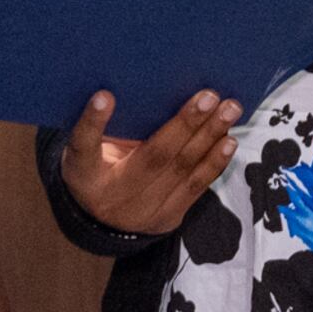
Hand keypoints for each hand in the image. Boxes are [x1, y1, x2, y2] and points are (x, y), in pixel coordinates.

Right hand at [60, 88, 240, 235]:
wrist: (102, 223)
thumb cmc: (97, 171)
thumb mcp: (88, 153)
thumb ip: (105, 129)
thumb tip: (144, 87)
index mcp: (83, 174)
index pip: (83, 147)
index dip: (92, 123)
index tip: (105, 96)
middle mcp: (112, 195)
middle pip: (153, 157)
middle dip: (185, 124)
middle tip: (209, 96)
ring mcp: (143, 211)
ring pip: (182, 171)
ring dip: (210, 137)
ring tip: (229, 110)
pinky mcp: (168, 218)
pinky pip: (196, 187)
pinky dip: (215, 161)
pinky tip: (228, 140)